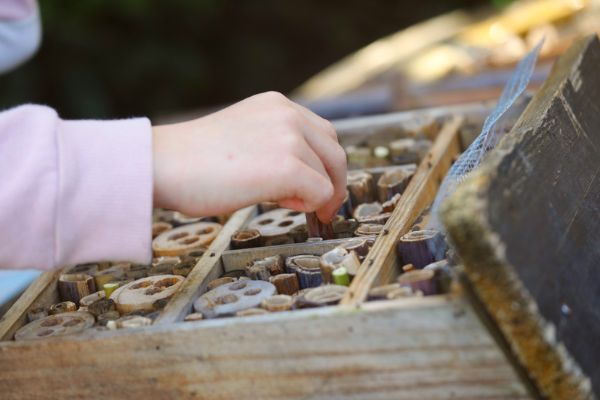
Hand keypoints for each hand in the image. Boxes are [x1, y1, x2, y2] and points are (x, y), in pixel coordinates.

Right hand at [152, 91, 346, 222]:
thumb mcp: (244, 137)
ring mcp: (289, 138)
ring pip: (329, 176)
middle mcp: (288, 115)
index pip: (323, 134)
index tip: (319, 187)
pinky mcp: (287, 166)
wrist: (161, 164)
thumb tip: (302, 184)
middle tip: (323, 207)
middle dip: (333, 183)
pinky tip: (286, 206)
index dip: (325, 165)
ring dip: (316, 196)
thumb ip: (275, 149)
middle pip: (334, 152)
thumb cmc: (192, 159)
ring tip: (288, 205)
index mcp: (277, 105)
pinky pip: (321, 193)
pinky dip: (312, 207)